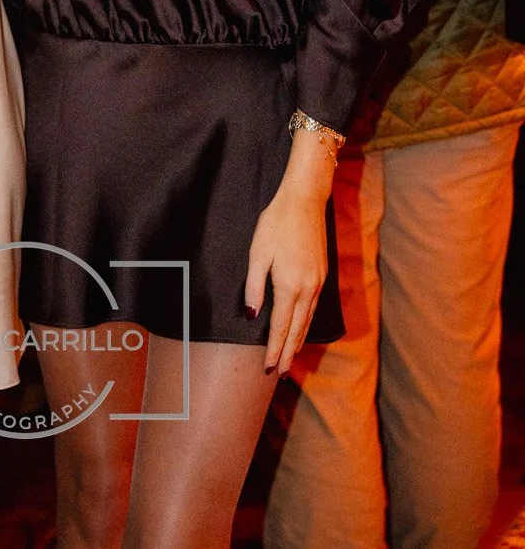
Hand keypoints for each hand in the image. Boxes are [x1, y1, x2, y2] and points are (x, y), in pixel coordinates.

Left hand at [245, 127, 334, 375]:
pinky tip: (302, 327)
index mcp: (289, 286)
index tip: (270, 368)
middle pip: (297, 329)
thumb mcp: (258, 253)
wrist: (305, 201)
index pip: (280, 326)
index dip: (275, 348)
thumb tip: (251, 314)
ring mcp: (318, 282)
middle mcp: (307, 289)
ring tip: (292, 357)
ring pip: (308, 320)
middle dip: (289, 352)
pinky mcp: (322, 274)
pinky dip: (307, 323)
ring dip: (299, 340)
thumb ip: (254, 286)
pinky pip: (314, 307)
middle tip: (282, 373)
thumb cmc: (276, 223)